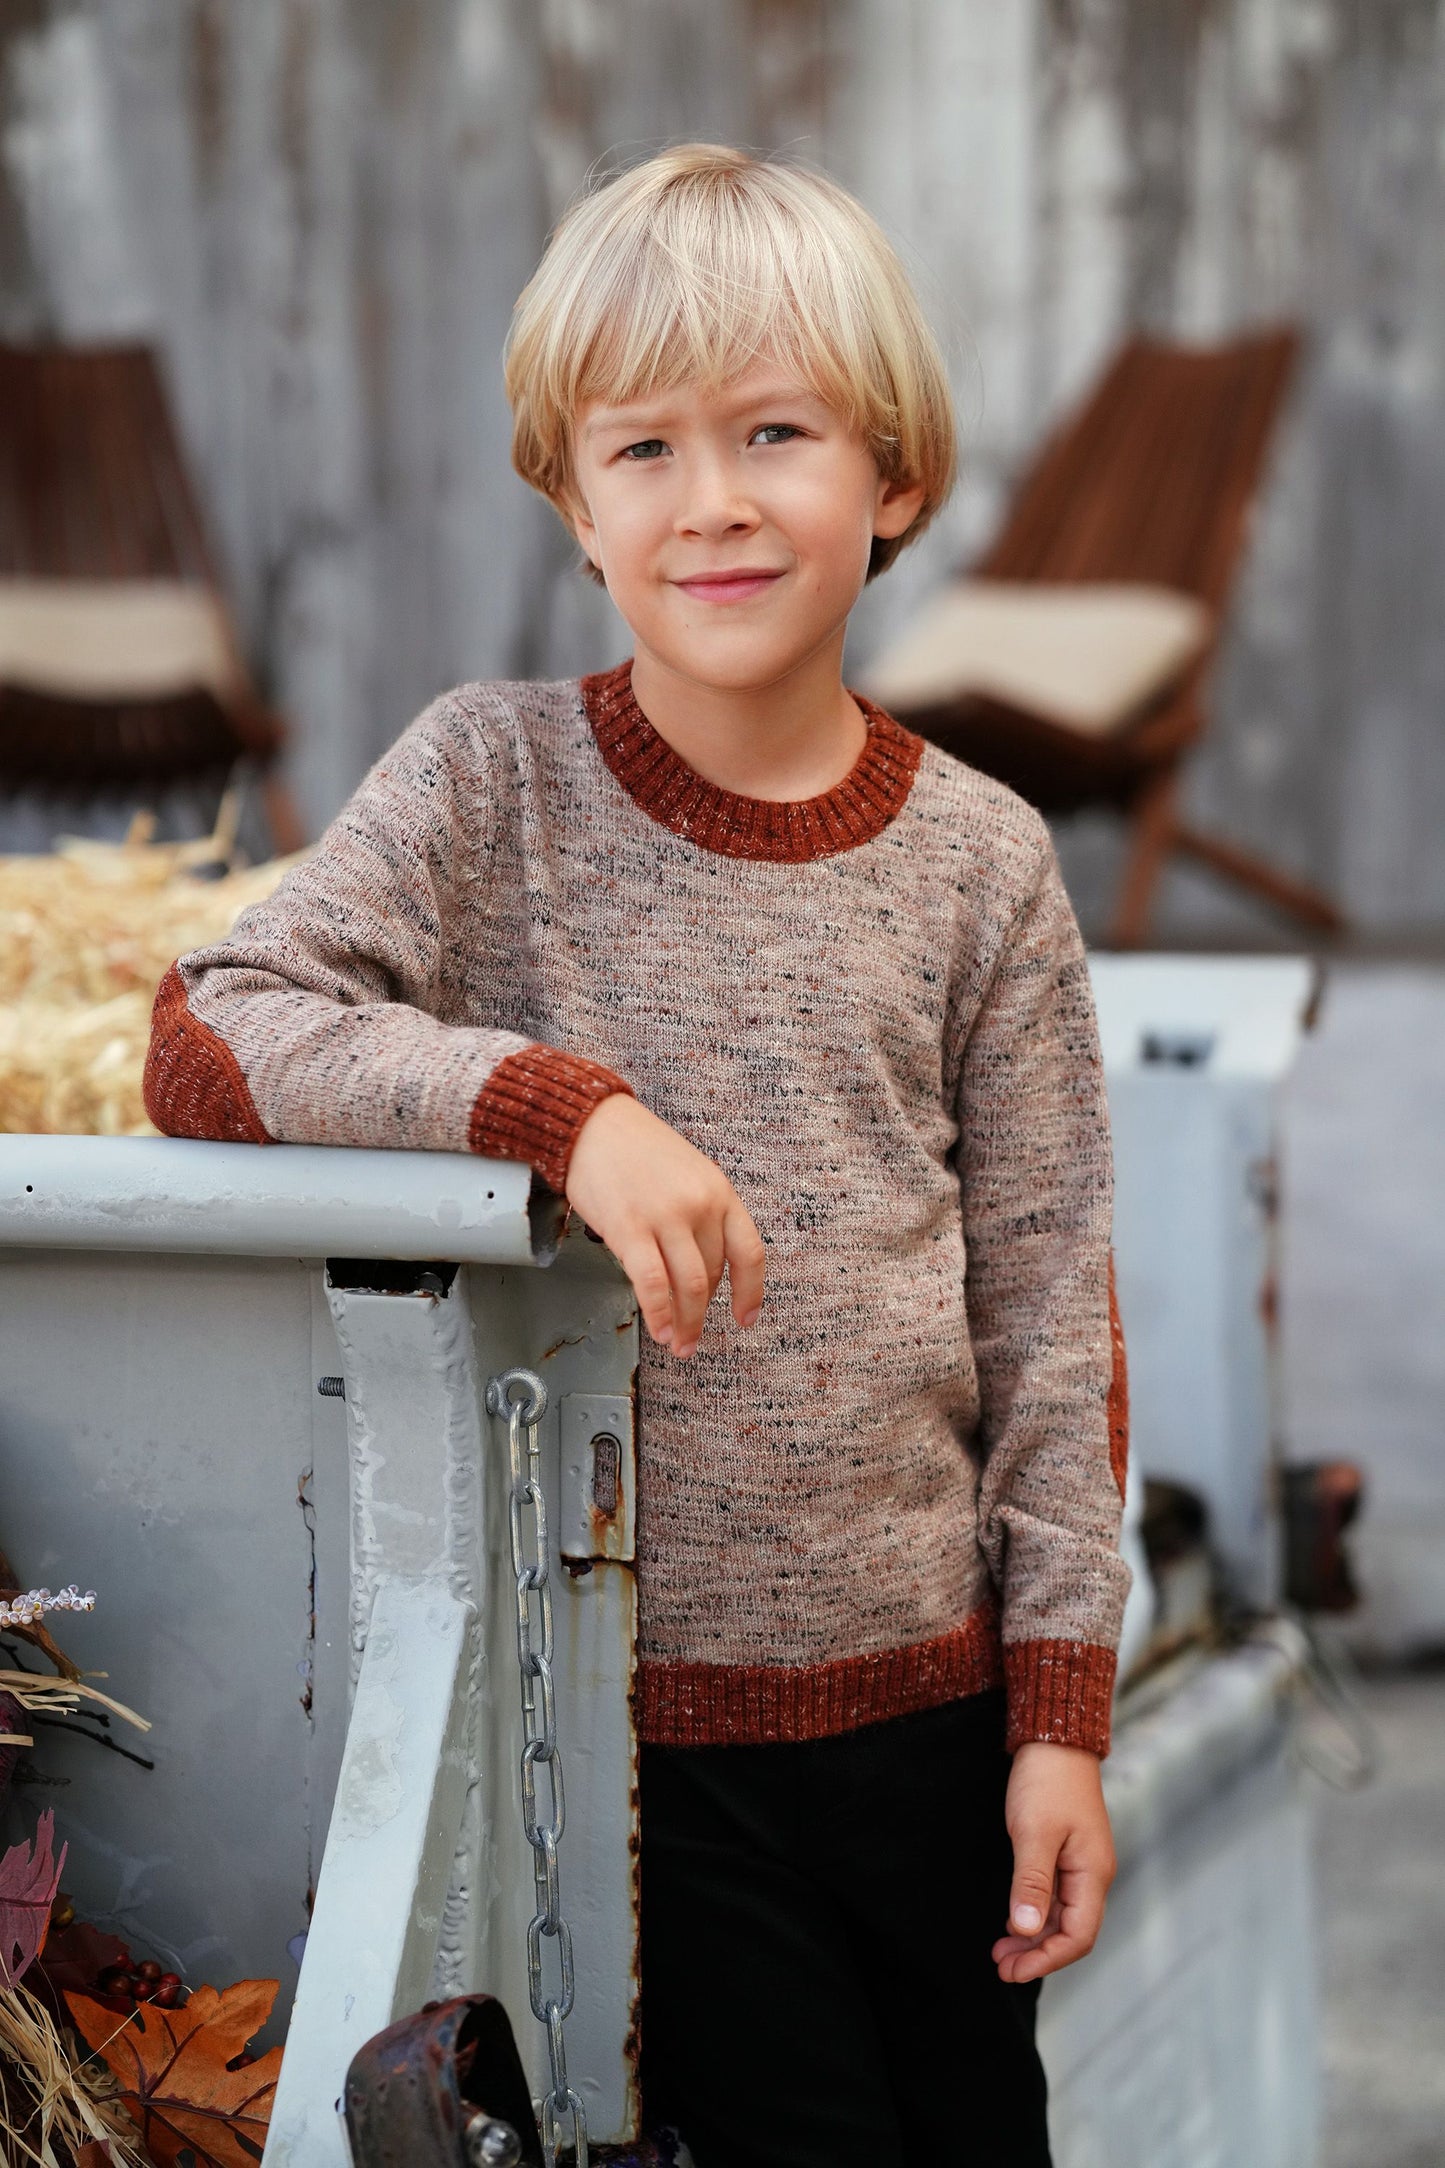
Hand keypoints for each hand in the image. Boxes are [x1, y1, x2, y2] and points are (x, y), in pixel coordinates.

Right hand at [564, 1094, 766, 1357]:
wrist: (592, 1123)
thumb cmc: (636, 1149)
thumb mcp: (688, 1174)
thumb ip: (701, 1216)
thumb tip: (699, 1272)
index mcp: (720, 1191)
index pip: (750, 1252)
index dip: (751, 1292)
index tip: (746, 1318)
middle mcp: (700, 1205)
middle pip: (714, 1276)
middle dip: (703, 1314)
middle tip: (692, 1338)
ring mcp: (666, 1216)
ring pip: (689, 1287)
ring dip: (684, 1323)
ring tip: (677, 1343)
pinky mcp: (630, 1228)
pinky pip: (652, 1284)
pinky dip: (658, 1314)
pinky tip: (658, 1330)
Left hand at [992, 1740, 1115, 1983]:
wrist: (1055, 1737)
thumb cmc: (1046, 1781)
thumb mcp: (1033, 1832)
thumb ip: (1032, 1883)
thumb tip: (1026, 1930)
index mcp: (1092, 1873)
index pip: (1078, 1936)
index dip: (1046, 1959)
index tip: (1011, 1970)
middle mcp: (1092, 1874)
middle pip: (1072, 1931)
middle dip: (1037, 1953)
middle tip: (1000, 1965)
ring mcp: (1081, 1863)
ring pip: (1063, 1916)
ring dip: (1034, 1936)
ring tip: (1000, 1949)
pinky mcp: (1068, 1852)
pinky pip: (1056, 1896)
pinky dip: (1036, 1913)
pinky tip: (1014, 1919)